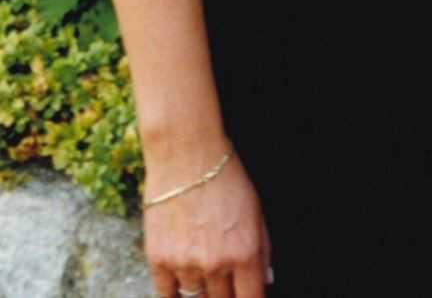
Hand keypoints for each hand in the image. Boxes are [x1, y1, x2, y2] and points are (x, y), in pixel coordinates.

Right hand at [144, 150, 271, 297]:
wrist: (186, 154)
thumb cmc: (225, 177)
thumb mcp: (255, 209)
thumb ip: (262, 249)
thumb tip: (266, 280)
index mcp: (245, 253)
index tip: (245, 295)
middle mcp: (216, 264)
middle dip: (226, 295)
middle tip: (224, 281)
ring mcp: (185, 264)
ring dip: (202, 292)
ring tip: (203, 272)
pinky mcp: (159, 260)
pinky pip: (166, 294)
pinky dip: (175, 292)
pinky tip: (182, 280)